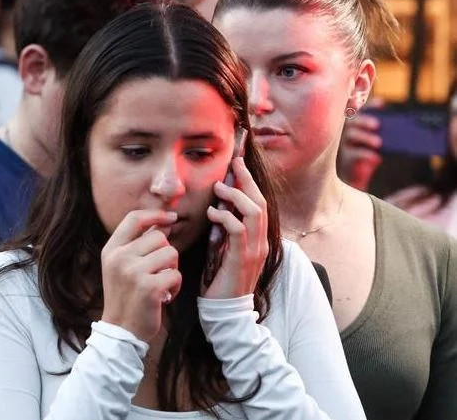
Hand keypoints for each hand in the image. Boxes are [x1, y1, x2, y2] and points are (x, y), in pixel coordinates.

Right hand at [100, 210, 182, 341]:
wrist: (120, 330)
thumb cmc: (125, 296)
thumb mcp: (120, 266)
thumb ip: (136, 245)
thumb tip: (163, 223)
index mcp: (111, 249)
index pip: (134, 218)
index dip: (155, 215)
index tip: (170, 218)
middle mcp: (120, 257)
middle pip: (159, 237)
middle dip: (166, 253)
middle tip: (157, 272)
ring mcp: (133, 272)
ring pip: (171, 253)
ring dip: (172, 269)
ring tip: (160, 284)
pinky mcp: (149, 287)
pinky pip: (176, 274)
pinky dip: (176, 286)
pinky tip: (164, 296)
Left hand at [202, 158, 268, 299]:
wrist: (226, 310)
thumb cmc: (221, 280)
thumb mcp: (224, 250)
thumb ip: (225, 232)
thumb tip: (217, 210)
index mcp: (259, 239)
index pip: (259, 204)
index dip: (251, 183)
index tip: (238, 164)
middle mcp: (262, 242)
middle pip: (261, 202)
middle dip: (247, 180)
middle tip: (234, 163)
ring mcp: (255, 250)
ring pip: (254, 212)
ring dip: (236, 196)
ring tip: (219, 189)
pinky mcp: (242, 259)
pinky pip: (238, 230)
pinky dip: (226, 217)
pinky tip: (213, 214)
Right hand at [338, 97, 383, 190]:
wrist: (358, 175)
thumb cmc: (369, 154)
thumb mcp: (378, 142)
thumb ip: (386, 134)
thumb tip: (404, 131)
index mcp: (357, 124)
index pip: (362, 110)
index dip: (370, 106)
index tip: (382, 104)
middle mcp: (348, 130)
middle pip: (353, 120)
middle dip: (365, 120)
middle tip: (377, 125)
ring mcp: (344, 143)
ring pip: (351, 135)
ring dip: (365, 137)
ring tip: (379, 143)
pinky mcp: (345, 158)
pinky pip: (353, 154)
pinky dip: (365, 155)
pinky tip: (376, 158)